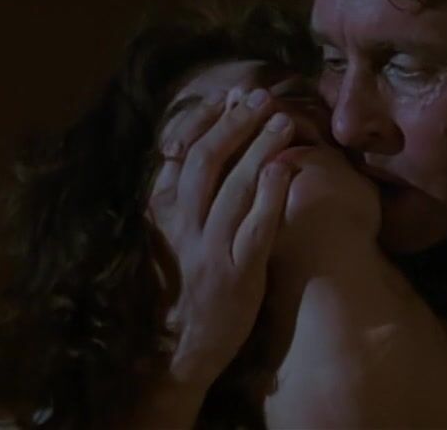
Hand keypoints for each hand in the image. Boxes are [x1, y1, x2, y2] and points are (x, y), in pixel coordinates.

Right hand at [147, 86, 297, 387]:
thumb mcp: (166, 238)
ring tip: (281, 119)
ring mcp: (210, 250)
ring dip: (257, 148)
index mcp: (162, 214)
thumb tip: (190, 151)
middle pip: (205, 162)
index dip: (204, 121)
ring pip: (232, 188)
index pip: (179, 154)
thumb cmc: (179, 287)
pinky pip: (255, 229)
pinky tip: (284, 171)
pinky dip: (269, 197)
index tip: (227, 96)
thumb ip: (175, 199)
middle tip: (260, 97)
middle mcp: (182, 227)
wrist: (179, 349)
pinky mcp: (237, 274)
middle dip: (234, 124)